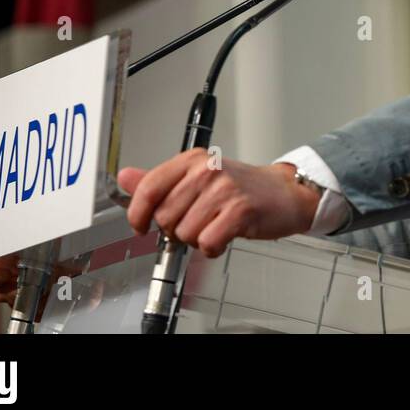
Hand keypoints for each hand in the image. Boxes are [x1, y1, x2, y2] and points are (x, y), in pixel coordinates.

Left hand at [118, 149, 318, 257]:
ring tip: (214, 226)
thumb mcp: (198, 177)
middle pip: (164, 217)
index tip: (140, 226)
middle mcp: (207, 170)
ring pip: (184, 233)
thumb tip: (125, 177)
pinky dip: (213, 248)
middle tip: (197, 222)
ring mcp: (224, 190)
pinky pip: (207, 243)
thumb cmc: (242, 188)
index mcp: (193, 160)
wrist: (284, 193)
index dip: (138, 213)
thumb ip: (160, 180)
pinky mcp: (240, 211)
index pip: (149, 187)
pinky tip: (224, 237)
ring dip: (197, 239)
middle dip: (176, 229)